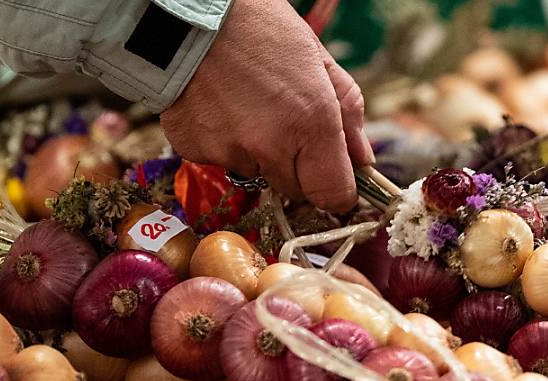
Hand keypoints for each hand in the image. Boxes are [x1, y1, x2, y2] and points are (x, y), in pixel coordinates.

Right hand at [160, 0, 371, 211]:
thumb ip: (348, 115)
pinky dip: (224, 142)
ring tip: (248, 105)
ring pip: (257, 174)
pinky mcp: (193, 150)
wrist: (185, 13)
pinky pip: (220, 161)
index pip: (333, 194)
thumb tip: (362, 161)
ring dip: (258, 153)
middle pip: (296, 191)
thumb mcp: (319, 60)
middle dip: (299, 168)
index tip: (335, 180)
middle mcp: (271, 146)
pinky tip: (221, 106)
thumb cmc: (260, 28)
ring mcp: (229, 151)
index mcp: (312, 122)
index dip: (337, 191)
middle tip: (287, 125)